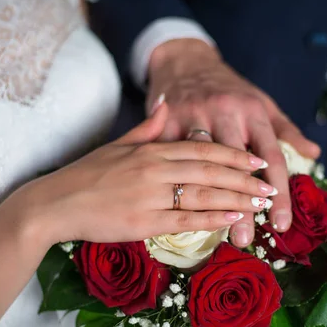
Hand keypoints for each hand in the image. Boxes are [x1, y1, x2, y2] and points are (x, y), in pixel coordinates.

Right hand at [15, 100, 276, 245]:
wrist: (56, 201)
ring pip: (203, 195)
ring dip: (235, 199)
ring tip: (259, 204)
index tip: (258, 160)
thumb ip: (147, 128)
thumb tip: (165, 104)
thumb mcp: (117, 146)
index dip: (234, 154)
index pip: (202, 149)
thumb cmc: (86, 173)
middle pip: (210, 171)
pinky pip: (184, 220)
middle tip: (270, 186)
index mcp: (151, 150)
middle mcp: (154, 169)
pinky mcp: (143, 221)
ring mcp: (150, 196)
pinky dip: (211, 219)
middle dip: (244, 179)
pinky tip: (231, 219)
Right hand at [146, 39, 320, 247]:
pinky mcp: (167, 119)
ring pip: (205, 163)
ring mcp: (194, 114)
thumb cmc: (227, 86)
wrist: (185, 59)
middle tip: (249, 239)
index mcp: (252, 110)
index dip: (280, 192)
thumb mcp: (261, 101)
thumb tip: (314, 154)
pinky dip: (178, 180)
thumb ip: (286, 129)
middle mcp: (225, 111)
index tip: (281, 223)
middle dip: (244, 203)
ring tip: (221, 231)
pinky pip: (173, 153)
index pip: (272, 156)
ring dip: (213, 199)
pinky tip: (182, 206)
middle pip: (238, 164)